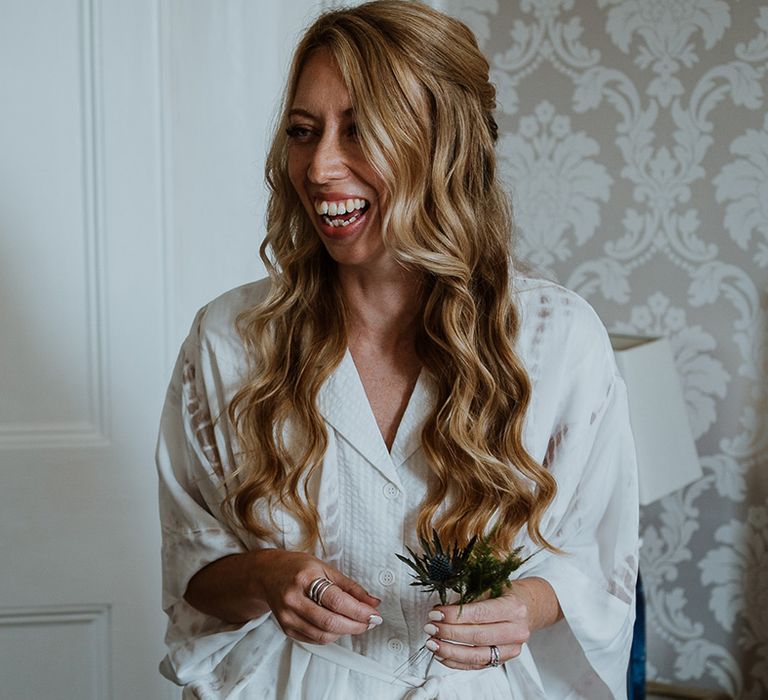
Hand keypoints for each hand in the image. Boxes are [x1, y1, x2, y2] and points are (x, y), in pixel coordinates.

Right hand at [255, 550, 382, 644]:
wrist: (267, 574)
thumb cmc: (297, 568)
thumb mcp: (325, 568)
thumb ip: (350, 587)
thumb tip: (372, 602)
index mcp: (304, 579)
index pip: (336, 601)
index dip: (359, 611)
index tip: (374, 614)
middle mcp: (293, 599)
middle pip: (330, 622)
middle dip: (355, 625)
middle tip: (370, 622)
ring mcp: (287, 617)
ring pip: (323, 635)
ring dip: (345, 632)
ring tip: (357, 623)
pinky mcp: (286, 629)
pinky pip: (314, 639)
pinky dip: (331, 635)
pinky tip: (339, 625)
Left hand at [421, 588, 530, 670]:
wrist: (529, 606)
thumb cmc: (507, 593)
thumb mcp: (493, 585)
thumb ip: (471, 595)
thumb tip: (442, 605)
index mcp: (513, 608)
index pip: (480, 614)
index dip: (454, 616)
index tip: (435, 613)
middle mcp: (515, 631)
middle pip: (477, 637)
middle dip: (449, 633)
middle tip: (430, 627)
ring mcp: (511, 648)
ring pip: (476, 655)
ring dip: (450, 651)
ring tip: (432, 643)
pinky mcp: (503, 659)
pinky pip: (477, 665)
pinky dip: (456, 662)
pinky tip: (442, 655)